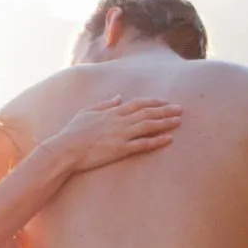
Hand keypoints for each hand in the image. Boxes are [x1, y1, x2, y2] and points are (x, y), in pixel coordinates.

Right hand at [27, 97, 181, 176]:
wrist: (66, 149)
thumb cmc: (73, 131)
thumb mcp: (87, 112)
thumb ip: (104, 104)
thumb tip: (117, 97)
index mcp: (112, 112)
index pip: (137, 103)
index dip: (153, 102)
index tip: (164, 101)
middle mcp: (119, 121)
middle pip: (147, 113)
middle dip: (165, 110)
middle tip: (180, 109)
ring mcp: (121, 135)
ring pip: (148, 126)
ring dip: (165, 123)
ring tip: (179, 121)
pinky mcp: (120, 149)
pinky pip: (143, 144)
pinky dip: (157, 140)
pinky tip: (169, 138)